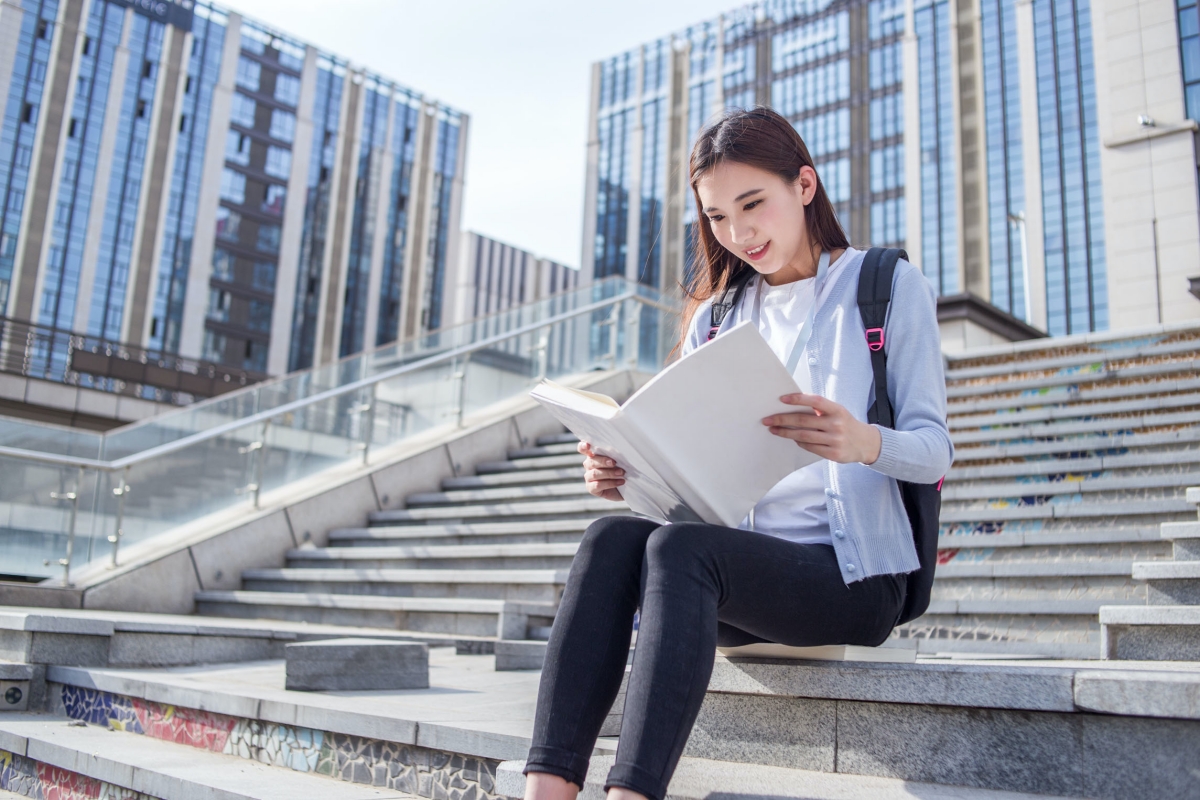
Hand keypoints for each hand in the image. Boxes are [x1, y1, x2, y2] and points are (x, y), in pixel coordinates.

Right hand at [578, 441, 624, 500]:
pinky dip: (610, 483)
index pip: (582, 449)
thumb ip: (614, 455)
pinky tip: (620, 482)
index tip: (588, 445)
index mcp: (592, 455)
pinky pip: (598, 485)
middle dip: (603, 461)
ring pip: (594, 473)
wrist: (625, 487)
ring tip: (621, 473)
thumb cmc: (621, 470)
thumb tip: (617, 451)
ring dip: (609, 473)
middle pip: (591, 461)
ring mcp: (588, 477)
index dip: (583, 446)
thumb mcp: (618, 460)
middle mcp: (588, 465)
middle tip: (614, 463)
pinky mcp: (591, 488)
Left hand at [762, 393, 881, 464]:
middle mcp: (837, 424)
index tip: (782, 399)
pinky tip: (792, 438)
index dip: (798, 399)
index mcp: (837, 410)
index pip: (816, 401)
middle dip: (782, 420)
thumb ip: (820, 409)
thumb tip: (792, 405)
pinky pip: (810, 447)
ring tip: (774, 430)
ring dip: (785, 433)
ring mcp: (835, 440)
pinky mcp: (833, 454)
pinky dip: (799, 442)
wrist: (866, 443)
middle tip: (768, 419)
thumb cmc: (846, 423)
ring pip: (803, 436)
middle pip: (803, 421)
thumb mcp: (838, 411)